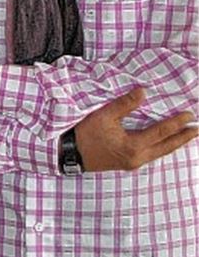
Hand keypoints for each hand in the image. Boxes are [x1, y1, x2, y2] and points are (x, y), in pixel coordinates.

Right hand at [76, 87, 196, 171]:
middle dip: (183, 138)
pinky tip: (165, 143)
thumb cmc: (85, 135)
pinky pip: (153, 155)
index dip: (176, 123)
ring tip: (186, 136)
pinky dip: (163, 147)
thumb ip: (124, 104)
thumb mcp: (103, 116)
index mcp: (133, 146)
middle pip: (167, 147)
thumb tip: (143, 92)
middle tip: (197, 129)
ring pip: (161, 153)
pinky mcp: (128, 164)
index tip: (189, 115)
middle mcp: (137, 157)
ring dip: (175, 144)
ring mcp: (133, 162)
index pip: (161, 132)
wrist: (70, 154)